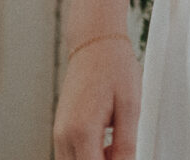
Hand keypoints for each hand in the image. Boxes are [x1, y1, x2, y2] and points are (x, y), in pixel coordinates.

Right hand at [53, 34, 139, 159]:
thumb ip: (126, 144)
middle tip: (121, 153)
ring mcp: (59, 132)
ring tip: (114, 146)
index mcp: (82, 130)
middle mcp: (64, 135)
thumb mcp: (130, 106)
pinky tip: (105, 144)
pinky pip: (70, 154)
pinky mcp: (60, 128)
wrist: (95, 43)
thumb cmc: (114, 67)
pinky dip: (87, 156)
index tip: (126, 159)